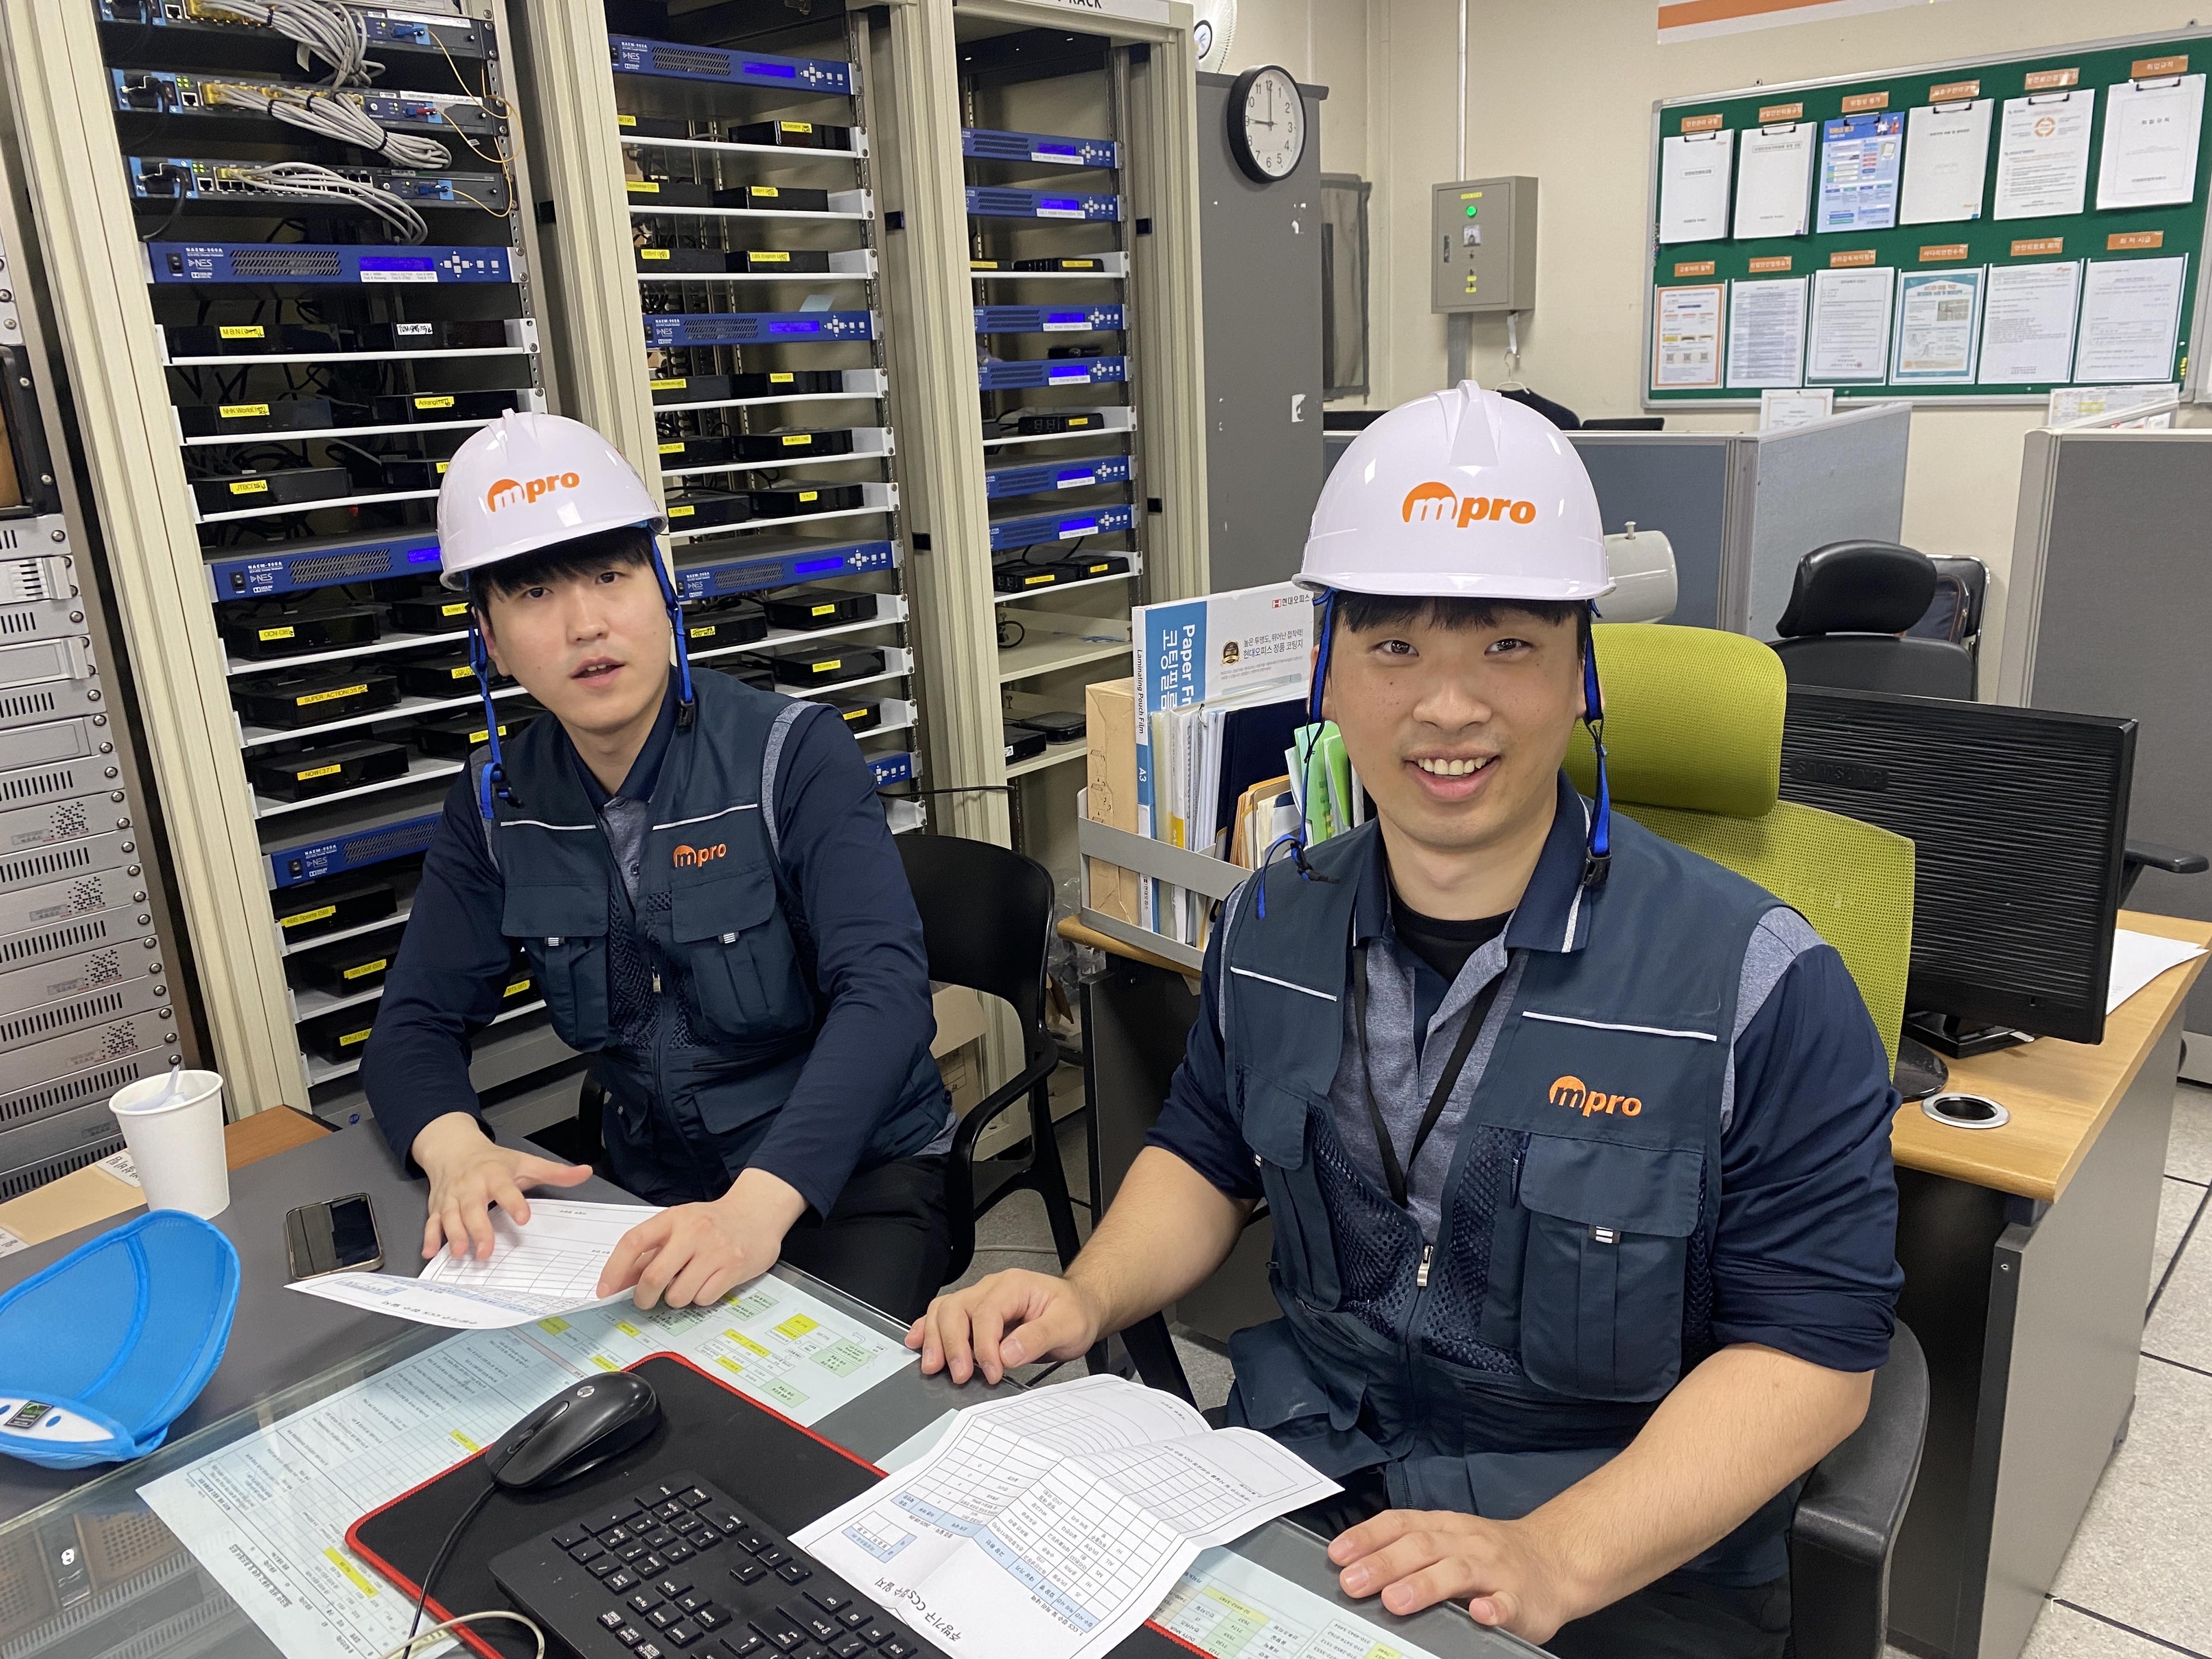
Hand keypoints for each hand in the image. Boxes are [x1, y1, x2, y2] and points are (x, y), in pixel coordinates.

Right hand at [413, 1112, 591, 1261]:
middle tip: (486, 1251)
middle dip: (479, 1229)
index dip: (514, 1202)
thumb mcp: (526, 1162)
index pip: (505, 1188)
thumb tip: (585, 1172)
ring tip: (460, 1253)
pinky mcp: (437, 1207)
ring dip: (453, 1235)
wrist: (454, 1149)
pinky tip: (431, 1252)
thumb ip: (555, 1172)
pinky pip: (431, 1222)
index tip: (523, 1217)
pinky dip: (429, 1237)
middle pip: (473, 1208)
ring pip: (450, 1216)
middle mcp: (471, 1186)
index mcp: (494, 1174)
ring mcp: (452, 1197)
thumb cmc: (493, 1161)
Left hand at [595, 1168, 807, 1309]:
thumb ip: (650, 1251)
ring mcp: (715, 1250)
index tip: (604, 1290)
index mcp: (674, 1218)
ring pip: (678, 1295)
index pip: (634, 1241)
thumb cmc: (712, 1222)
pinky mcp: (734, 1268)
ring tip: (686, 1284)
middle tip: (645, 1300)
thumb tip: (619, 1281)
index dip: (614, 1269)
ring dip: (676, 1298)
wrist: (758, 1214)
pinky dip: (700, 1298)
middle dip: (644, 1297)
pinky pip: (703, 1299)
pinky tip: (707, 1282)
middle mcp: (694, 1232)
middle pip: (654, 1276)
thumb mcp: (679, 1226)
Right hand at [905, 1269, 1103, 1384]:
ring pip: (944, 1310)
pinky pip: (942, 1314)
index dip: (984, 1346)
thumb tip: (1007, 1353)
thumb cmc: (1074, 1312)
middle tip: (959, 1375)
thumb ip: (1037, 1337)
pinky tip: (917, 1343)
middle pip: (956, 1308)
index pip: (987, 1314)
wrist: (1079, 1307)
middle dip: (952, 1344)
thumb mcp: (1068, 1325)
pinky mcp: (974, 1313)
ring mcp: (980, 1299)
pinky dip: (926, 1328)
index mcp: (1014, 1286)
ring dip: (934, 1338)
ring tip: (933, 1365)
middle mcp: (992, 1289)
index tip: (991, 1372)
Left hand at [1329, 1508, 1580, 1642]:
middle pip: (1422, 1547)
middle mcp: (1467, 1543)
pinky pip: (1506, 1603)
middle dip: (1384, 1564)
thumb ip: (1411, 1549)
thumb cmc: (1492, 1554)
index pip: (1401, 1524)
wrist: (1556, 1561)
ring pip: (1457, 1572)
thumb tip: (1357, 1565)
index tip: (1338, 1554)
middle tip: (1353, 1582)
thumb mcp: (1450, 1540)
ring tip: (1396, 1600)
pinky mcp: (1521, 1599)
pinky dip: (1493, 1608)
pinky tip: (1479, 1614)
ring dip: (1424, 1585)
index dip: (1367, 1537)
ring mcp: (1495, 1569)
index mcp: (1446, 1528)